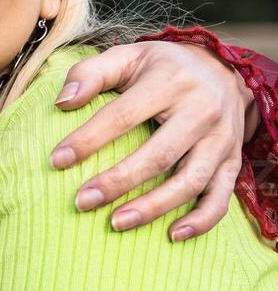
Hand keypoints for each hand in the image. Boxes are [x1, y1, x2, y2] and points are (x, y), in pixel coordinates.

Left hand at [50, 40, 248, 240]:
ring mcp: (221, 140)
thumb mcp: (126, 56)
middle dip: (117, 182)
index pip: (123, 116)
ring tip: (115, 223)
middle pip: (158, 154)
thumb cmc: (161, 67)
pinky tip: (172, 234)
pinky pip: (221, 197)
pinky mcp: (233, 161)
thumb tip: (62, 102)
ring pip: (190, 181)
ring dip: (153, 207)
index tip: (57, 161)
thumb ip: (90, 74)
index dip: (88, 139)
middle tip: (81, 202)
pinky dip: (201, 220)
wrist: (222, 70)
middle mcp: (201, 111)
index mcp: (169, 82)